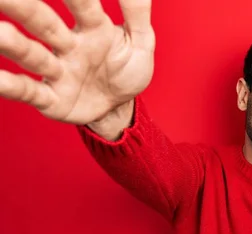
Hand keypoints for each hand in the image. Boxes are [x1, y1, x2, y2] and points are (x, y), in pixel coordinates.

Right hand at [0, 0, 154, 124]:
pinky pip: (28, 91)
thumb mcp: (141, 42)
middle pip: (43, 22)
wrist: (119, 108)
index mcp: (93, 28)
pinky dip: (9, 85)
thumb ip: (137, 11)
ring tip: (0, 33)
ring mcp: (58, 72)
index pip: (82, 3)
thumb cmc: (126, 69)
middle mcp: (68, 45)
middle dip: (22, 7)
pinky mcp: (51, 100)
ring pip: (31, 54)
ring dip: (12, 44)